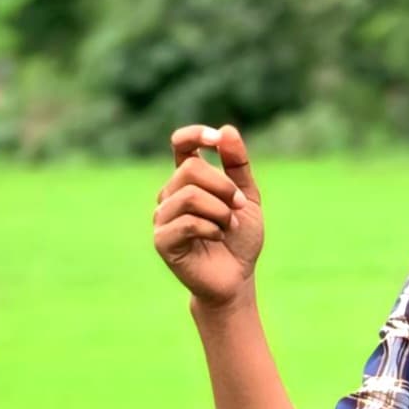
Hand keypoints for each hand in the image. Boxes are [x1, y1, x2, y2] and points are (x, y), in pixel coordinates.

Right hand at [153, 123, 264, 306]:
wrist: (237, 279)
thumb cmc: (239, 239)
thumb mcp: (246, 197)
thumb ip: (238, 165)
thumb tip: (226, 130)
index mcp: (189, 181)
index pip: (181, 145)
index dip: (195, 135)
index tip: (216, 139)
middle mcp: (171, 195)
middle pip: (191, 170)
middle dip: (223, 187)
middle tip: (239, 206)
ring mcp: (163, 217)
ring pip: (189, 195)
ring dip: (219, 210)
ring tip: (230, 226)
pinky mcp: (162, 240)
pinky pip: (186, 222)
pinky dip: (211, 228)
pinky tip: (217, 237)